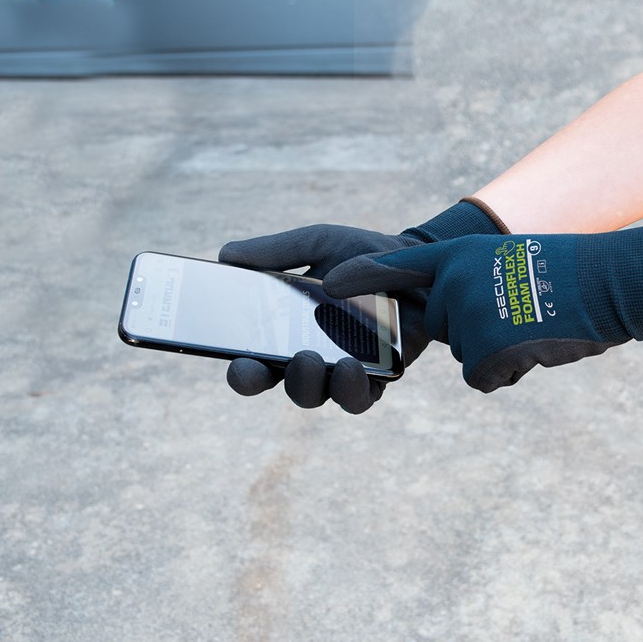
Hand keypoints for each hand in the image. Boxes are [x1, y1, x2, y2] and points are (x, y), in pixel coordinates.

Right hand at [218, 225, 429, 413]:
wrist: (417, 259)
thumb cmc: (362, 254)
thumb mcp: (318, 242)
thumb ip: (276, 251)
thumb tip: (225, 254)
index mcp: (286, 330)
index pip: (254, 360)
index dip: (242, 371)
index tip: (236, 364)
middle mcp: (311, 355)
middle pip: (279, 383)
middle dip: (271, 379)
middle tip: (279, 355)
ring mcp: (343, 369)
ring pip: (316, 395)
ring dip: (307, 384)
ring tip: (311, 359)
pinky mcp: (377, 376)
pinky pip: (359, 399)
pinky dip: (350, 391)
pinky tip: (351, 368)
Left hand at [324, 212, 642, 391]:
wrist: (609, 281)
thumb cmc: (567, 273)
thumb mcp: (508, 262)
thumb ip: (472, 284)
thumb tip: (462, 323)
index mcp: (457, 256)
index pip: (397, 267)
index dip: (362, 277)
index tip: (327, 286)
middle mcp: (453, 283)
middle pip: (447, 330)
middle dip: (482, 333)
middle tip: (522, 312)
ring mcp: (467, 317)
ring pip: (469, 355)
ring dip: (502, 351)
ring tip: (536, 323)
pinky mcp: (484, 350)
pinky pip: (484, 377)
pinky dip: (512, 370)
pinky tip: (538, 345)